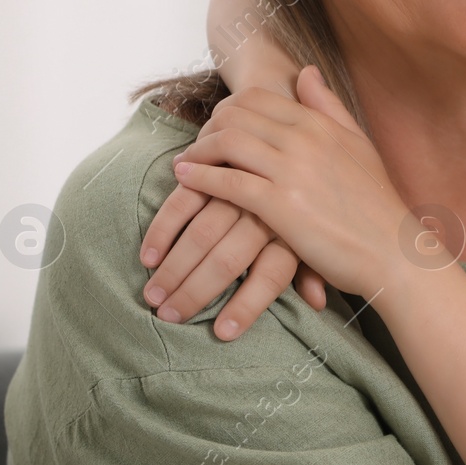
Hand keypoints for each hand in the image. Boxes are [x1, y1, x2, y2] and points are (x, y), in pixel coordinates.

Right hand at [140, 179, 326, 339]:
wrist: (295, 131)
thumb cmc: (308, 197)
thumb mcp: (317, 230)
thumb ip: (314, 268)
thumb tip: (317, 303)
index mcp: (293, 230)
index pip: (271, 275)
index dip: (247, 306)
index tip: (223, 333)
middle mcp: (267, 210)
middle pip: (228, 259)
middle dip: (195, 292)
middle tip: (168, 316)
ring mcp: (241, 188)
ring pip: (202, 232)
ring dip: (174, 268)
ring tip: (152, 297)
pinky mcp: (216, 170)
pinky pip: (186, 199)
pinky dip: (165, 228)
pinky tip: (148, 254)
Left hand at [171, 65, 420, 298]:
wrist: (392, 249)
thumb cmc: (376, 204)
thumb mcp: (357, 143)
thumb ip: (328, 106)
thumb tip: (305, 72)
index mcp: (320, 123)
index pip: (257, 97)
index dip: (227, 109)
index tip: (215, 128)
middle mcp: (305, 139)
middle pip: (235, 114)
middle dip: (206, 128)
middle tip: (195, 147)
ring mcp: (292, 170)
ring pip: (227, 142)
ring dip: (197, 151)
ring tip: (185, 164)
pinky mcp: (281, 206)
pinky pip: (228, 182)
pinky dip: (200, 178)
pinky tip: (186, 183)